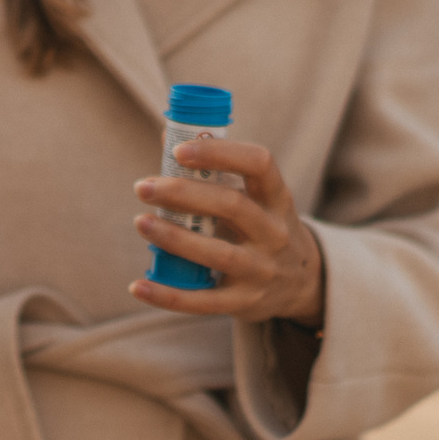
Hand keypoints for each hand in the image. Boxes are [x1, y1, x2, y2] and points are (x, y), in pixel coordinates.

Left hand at [131, 139, 326, 326]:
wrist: (300, 284)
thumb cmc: (261, 227)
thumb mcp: (255, 198)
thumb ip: (215, 171)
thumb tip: (167, 136)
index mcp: (276, 198)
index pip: (259, 163)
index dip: (219, 153)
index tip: (180, 152)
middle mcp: (274, 232)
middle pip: (232, 206)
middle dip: (183, 194)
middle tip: (143, 187)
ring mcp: (261, 270)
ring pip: (217, 253)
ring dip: (174, 238)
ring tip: (141, 222)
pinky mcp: (244, 303)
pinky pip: (203, 301)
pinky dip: (168, 295)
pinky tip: (138, 286)